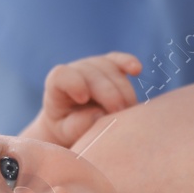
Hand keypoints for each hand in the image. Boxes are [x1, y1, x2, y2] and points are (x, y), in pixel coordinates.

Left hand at [27, 52, 142, 147]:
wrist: (77, 122)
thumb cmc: (68, 128)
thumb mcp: (67, 132)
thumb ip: (77, 125)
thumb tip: (99, 114)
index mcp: (56, 85)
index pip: (62, 75)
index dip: (74, 83)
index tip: (83, 99)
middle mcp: (75, 70)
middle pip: (93, 74)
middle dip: (108, 94)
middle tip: (118, 114)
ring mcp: (93, 65)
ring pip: (110, 69)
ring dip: (123, 90)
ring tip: (128, 112)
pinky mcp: (110, 64)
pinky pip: (118, 60)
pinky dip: (128, 62)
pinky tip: (137, 69)